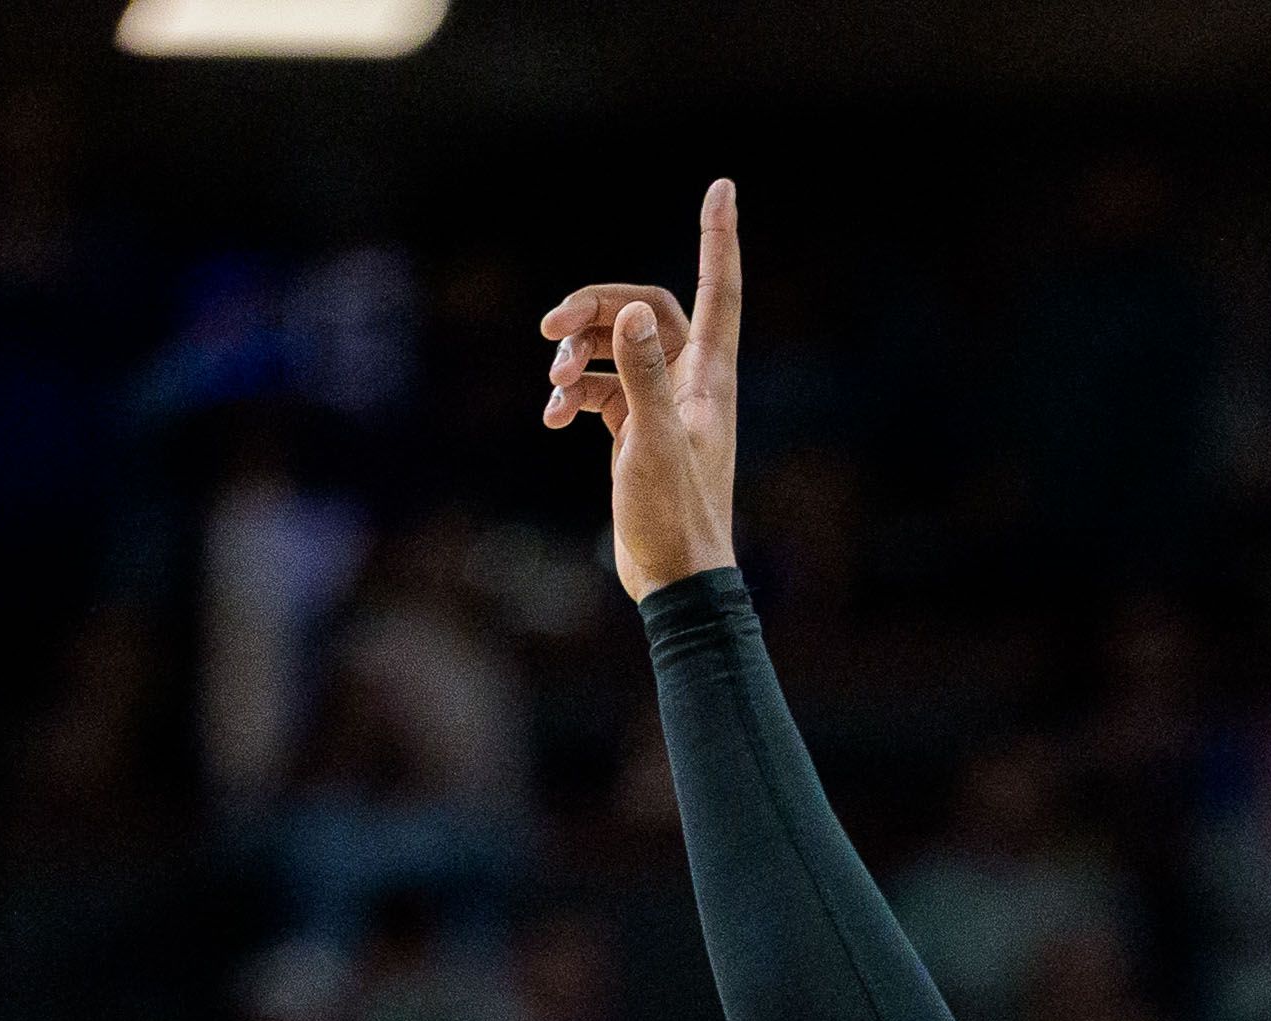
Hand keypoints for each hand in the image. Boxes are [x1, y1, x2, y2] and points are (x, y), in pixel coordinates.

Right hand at [534, 181, 750, 597]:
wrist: (674, 581)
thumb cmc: (674, 518)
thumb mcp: (652, 443)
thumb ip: (640, 376)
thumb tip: (627, 314)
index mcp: (709, 379)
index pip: (717, 291)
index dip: (719, 239)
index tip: (721, 188)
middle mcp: (690, 384)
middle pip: (643, 310)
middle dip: (595, 308)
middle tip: (549, 329)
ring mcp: (661, 406)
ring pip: (614, 349)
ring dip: (577, 356)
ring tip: (553, 383)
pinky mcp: (635, 431)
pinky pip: (599, 390)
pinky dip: (571, 394)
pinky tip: (551, 417)